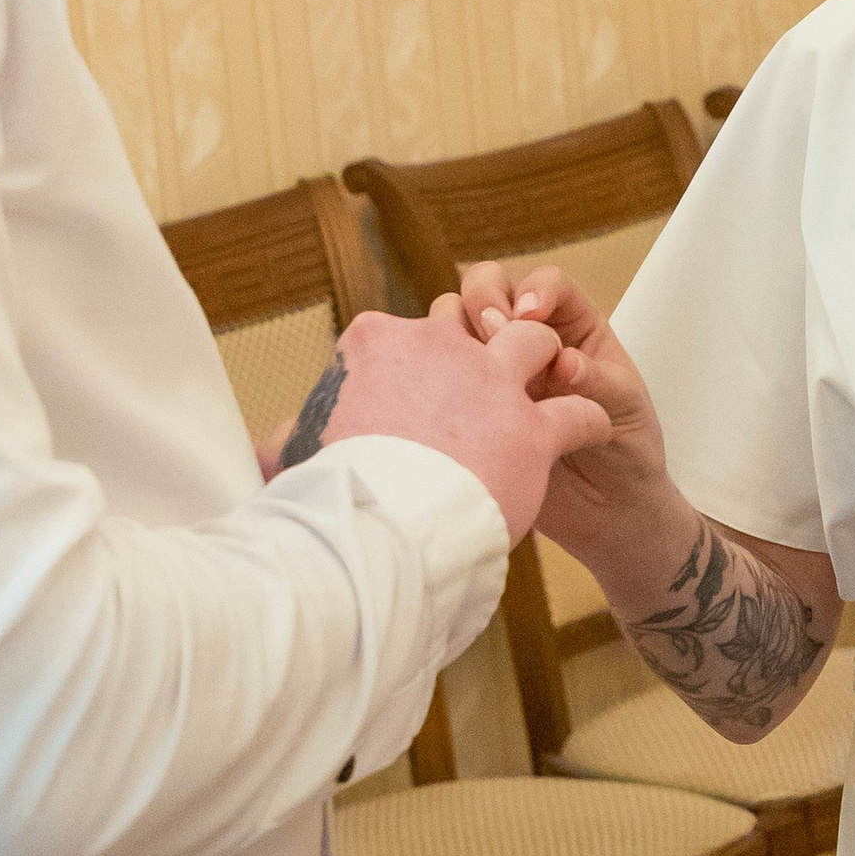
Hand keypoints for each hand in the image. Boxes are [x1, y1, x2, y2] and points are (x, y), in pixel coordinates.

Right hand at [286, 302, 608, 542]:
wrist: (376, 532)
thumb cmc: (333, 493)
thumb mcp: (301, 450)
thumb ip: (293, 438)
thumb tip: (265, 450)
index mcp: (376, 341)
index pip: (401, 331)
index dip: (413, 363)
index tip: (414, 395)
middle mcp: (439, 345)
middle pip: (469, 323)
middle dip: (482, 342)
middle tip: (483, 385)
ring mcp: (492, 382)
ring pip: (535, 344)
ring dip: (544, 360)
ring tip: (550, 385)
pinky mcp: (533, 428)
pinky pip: (578, 409)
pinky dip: (589, 419)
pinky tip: (589, 432)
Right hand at [454, 259, 669, 544]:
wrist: (604, 512)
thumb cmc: (626, 452)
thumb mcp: (625, 410)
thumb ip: (597, 381)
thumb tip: (563, 362)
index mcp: (573, 327)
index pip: (548, 285)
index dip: (537, 290)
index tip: (532, 317)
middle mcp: (527, 339)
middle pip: (489, 287)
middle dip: (486, 297)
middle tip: (493, 333)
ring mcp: (493, 369)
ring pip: (455, 323)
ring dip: (456, 330)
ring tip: (470, 364)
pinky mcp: (467, 403)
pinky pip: (440, 372)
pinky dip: (437, 370)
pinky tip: (448, 398)